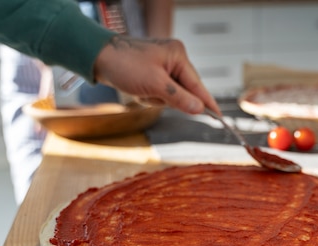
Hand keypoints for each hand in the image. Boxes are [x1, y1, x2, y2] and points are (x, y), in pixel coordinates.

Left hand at [93, 35, 219, 114]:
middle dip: (166, 98)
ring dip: (155, 99)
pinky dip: (148, 97)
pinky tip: (136, 90)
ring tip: (140, 90)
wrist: (97, 58)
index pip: (198, 84)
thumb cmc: (125, 65)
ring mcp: (162, 66)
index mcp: (178, 55)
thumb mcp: (155, 84)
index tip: (220, 118)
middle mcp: (173, 59)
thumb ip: (179, 98)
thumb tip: (200, 109)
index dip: (207, 102)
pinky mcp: (152, 73)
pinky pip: (158, 93)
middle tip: (150, 93)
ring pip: (169, 95)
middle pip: (183, 91)